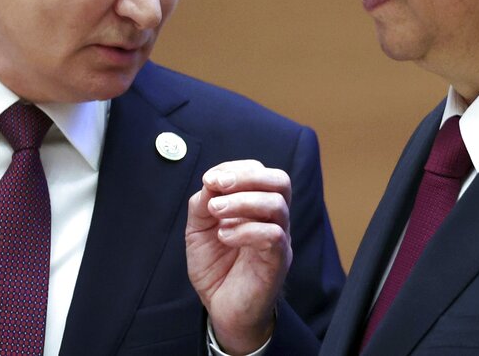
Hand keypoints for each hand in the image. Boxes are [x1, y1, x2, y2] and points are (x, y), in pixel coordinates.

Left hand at [186, 160, 291, 354]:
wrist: (223, 309)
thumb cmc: (216, 268)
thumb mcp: (199, 230)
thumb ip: (203, 204)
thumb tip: (210, 182)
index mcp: (257, 206)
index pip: (260, 172)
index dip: (234, 168)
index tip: (209, 179)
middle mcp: (273, 218)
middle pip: (280, 181)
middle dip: (246, 176)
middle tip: (218, 185)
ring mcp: (279, 239)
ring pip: (277, 205)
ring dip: (241, 201)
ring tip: (215, 212)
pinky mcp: (277, 261)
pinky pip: (273, 235)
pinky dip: (245, 231)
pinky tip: (224, 237)